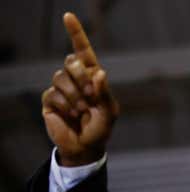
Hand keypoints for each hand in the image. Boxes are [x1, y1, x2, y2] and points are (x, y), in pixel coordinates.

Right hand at [41, 12, 118, 165]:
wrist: (86, 147)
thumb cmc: (101, 128)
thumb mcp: (109, 110)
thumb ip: (104, 91)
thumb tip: (99, 72)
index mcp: (92, 77)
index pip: (83, 51)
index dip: (76, 33)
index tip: (67, 16)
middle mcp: (76, 79)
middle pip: (71, 61)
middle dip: (82, 78)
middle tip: (91, 96)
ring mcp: (61, 88)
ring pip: (60, 77)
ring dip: (75, 96)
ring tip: (83, 111)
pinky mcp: (50, 100)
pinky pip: (53, 94)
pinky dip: (65, 106)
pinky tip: (72, 115)